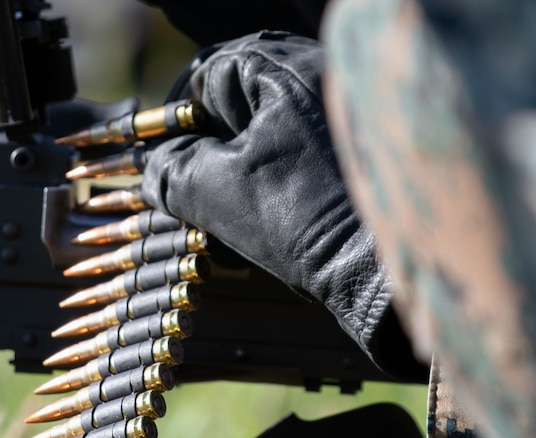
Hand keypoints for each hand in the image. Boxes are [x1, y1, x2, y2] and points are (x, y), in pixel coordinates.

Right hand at [141, 32, 424, 379]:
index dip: (176, 116)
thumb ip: (171, 170)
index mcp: (285, 70)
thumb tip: (153, 169)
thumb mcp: (216, 193)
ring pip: (271, 129)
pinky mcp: (357, 154)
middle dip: (210, 144)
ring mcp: (345, 115)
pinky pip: (301, 152)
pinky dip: (274, 179)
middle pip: (243, 100)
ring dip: (240, 167)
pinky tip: (264, 217)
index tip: (160, 154)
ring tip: (224, 210)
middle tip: (189, 184)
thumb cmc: (302, 219)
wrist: (382, 269)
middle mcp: (322, 77)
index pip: (209, 72)